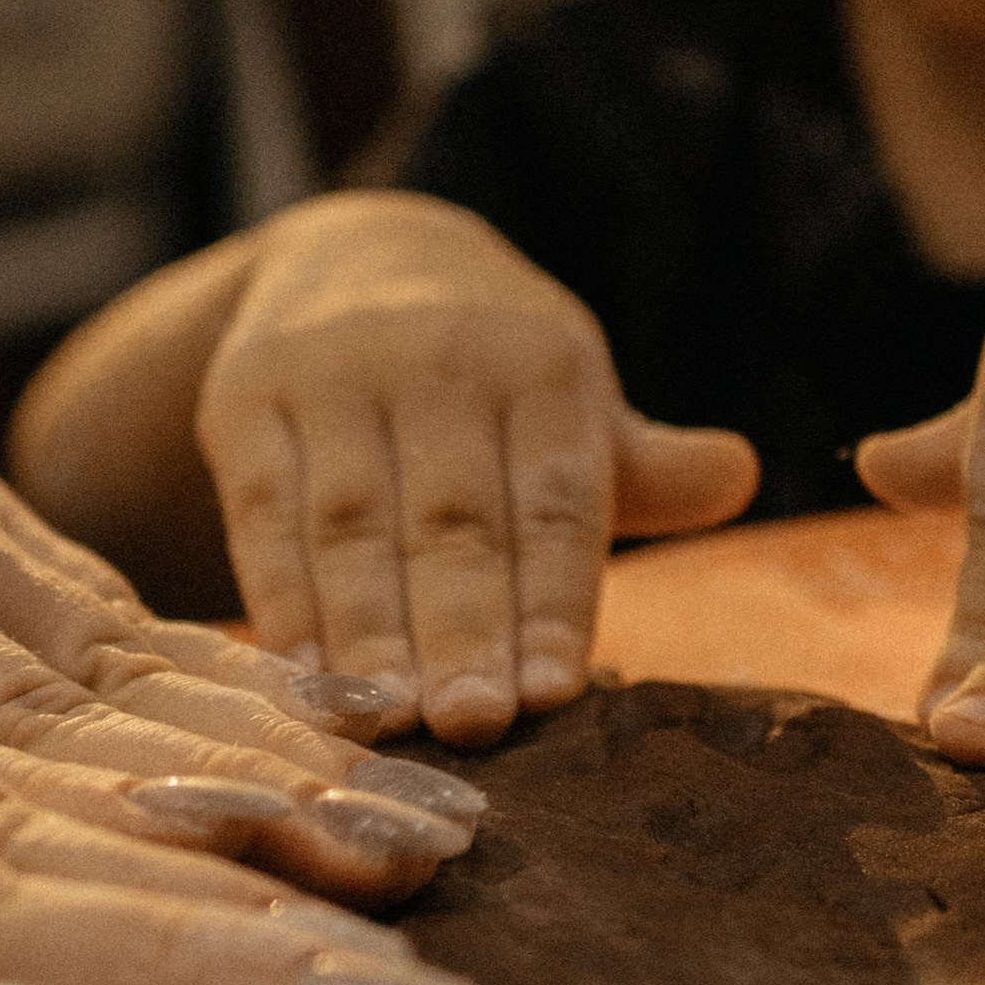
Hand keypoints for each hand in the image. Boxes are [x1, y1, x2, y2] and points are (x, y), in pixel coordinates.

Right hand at [189, 194, 758, 743]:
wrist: (355, 259)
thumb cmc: (494, 375)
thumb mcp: (570, 400)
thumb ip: (641, 465)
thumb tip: (739, 476)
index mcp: (540, 361)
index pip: (555, 501)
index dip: (554, 600)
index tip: (553, 697)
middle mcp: (437, 354)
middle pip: (452, 518)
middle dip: (461, 628)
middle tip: (470, 725)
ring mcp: (332, 371)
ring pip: (352, 523)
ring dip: (367, 630)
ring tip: (385, 724)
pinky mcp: (245, 397)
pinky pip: (262, 513)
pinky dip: (281, 600)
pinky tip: (301, 679)